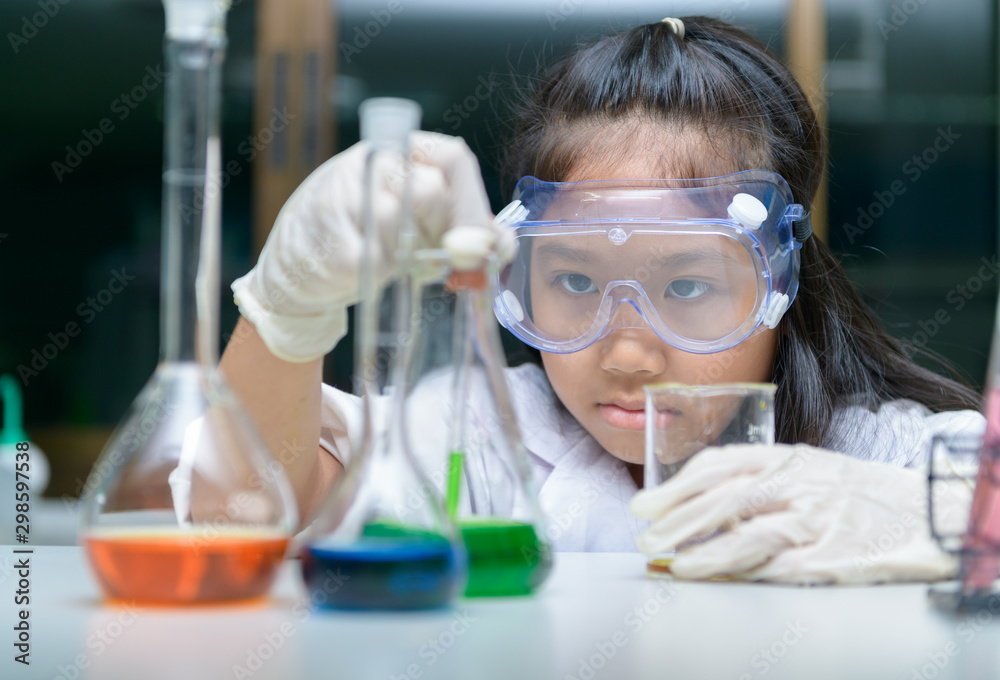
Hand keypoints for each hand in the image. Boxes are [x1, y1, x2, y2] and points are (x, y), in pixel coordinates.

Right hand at [232, 132, 507, 362]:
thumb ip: (464, 230)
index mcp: (401, 153)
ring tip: (393, 263)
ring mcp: (344, 195)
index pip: (454, 158)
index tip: (484, 244)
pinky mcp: (326, 235)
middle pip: (430, 190)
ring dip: (408, 258)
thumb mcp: (418, 225)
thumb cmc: (370, 241)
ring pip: (401, 227)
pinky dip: (380, 275)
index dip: (475, 203)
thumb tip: (504, 244)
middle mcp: (371, 163)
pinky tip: (366, 274)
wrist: (296, 269)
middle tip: (437, 259)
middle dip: (442, 233)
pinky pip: (374, 262)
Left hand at [629, 444, 967, 584]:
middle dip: (677, 520)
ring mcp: (816, 517)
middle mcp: (798, 481)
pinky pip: (777, 565)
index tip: (646, 505)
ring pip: (748, 533)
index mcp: (786, 455)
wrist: (923, 512)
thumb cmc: (854, 490)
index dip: (677, 486)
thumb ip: (757, 479)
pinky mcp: (831, 554)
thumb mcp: (805, 467)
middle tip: (646, 538)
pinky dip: (741, 571)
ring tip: (674, 564)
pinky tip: (715, 576)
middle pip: (725, 499)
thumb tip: (695, 505)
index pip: (719, 465)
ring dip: (704, 550)